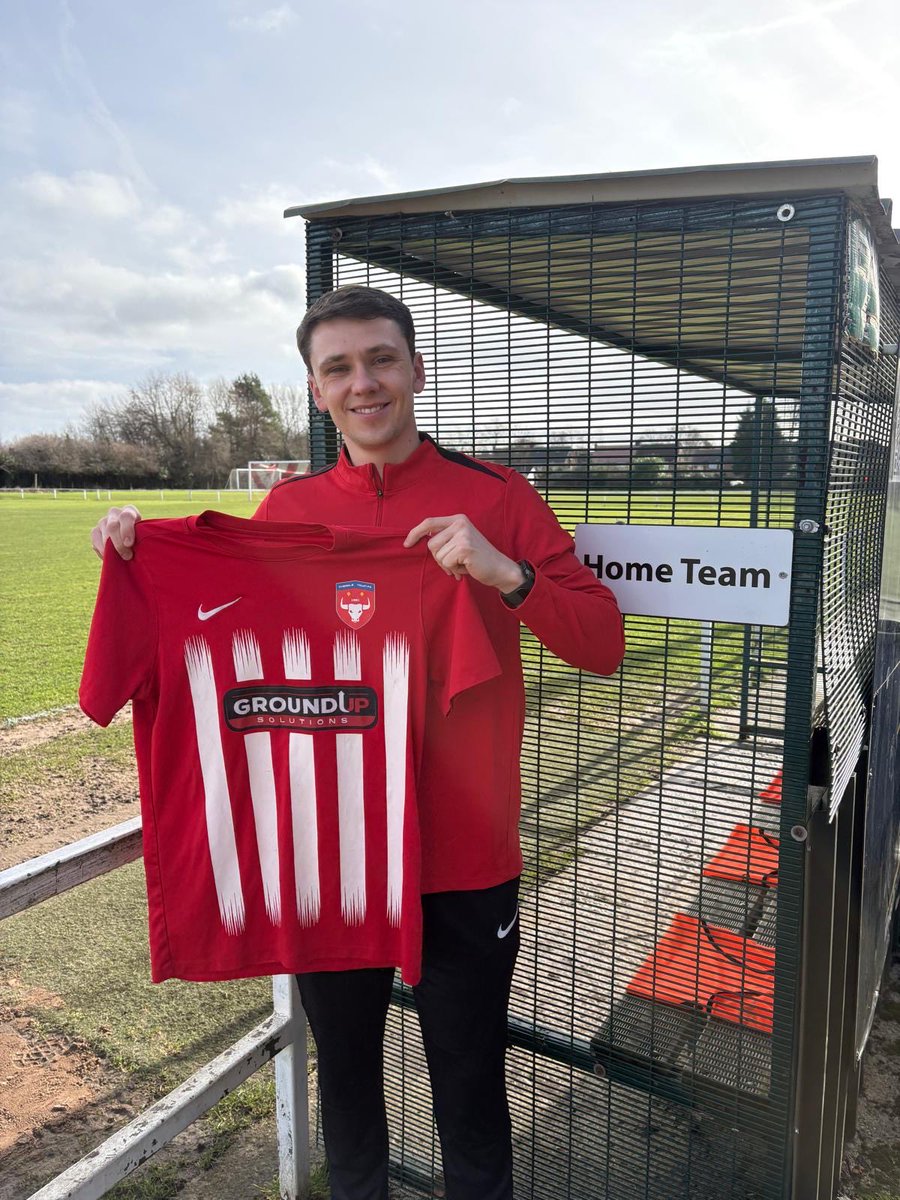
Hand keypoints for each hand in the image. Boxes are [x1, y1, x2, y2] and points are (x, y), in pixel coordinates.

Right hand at [91, 506, 141, 560]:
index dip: (127, 530)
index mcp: (130, 511)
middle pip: (112, 526)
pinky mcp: (95, 531)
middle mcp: (115, 513)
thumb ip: (144, 537)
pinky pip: (95, 540)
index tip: (129, 544)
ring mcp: (103, 521)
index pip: (126, 516)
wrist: (131, 545)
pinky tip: (110, 556)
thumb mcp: (146, 537)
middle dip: (119, 544)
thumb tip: (143, 546)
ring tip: (120, 558)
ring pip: (104, 534)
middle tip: (127, 556)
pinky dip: (102, 550)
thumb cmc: (142, 541)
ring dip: (111, 548)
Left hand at [404, 515, 524, 591]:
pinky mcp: (465, 547)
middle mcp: (460, 523)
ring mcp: (463, 534)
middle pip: (431, 544)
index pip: (429, 522)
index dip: (415, 533)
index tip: (406, 544)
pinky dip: (454, 569)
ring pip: (438, 555)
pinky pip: (447, 562)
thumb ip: (443, 538)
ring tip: (463, 564)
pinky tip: (467, 567)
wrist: (500, 569)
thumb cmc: (477, 559)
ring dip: (448, 565)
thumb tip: (416, 540)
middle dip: (440, 558)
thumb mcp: (459, 542)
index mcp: (458, 519)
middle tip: (456, 562)